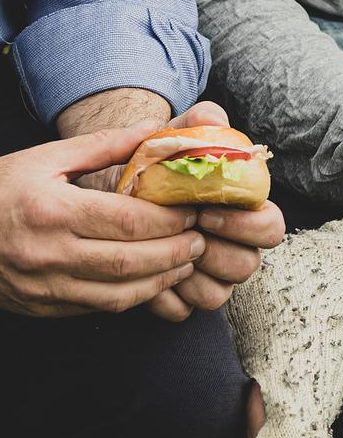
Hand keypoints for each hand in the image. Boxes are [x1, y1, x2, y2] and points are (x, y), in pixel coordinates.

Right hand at [0, 124, 200, 316]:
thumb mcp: (45, 158)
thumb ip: (103, 145)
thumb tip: (154, 130)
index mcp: (51, 210)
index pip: (128, 221)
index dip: (170, 220)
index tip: (193, 210)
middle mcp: (49, 254)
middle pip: (132, 261)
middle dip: (176, 252)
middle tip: (201, 239)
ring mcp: (45, 286)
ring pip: (121, 293)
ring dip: (163, 280)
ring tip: (188, 261)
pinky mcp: (45, 307)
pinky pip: (102, 308)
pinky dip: (136, 296)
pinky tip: (155, 280)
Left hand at [146, 102, 285, 320]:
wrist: (113, 194)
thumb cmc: (153, 167)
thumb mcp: (172, 140)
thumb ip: (197, 124)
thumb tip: (214, 117)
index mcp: (244, 213)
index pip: (271, 227)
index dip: (245, 224)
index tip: (207, 209)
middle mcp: (234, 249)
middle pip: (248, 266)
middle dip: (215, 251)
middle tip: (183, 232)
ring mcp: (210, 278)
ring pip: (218, 295)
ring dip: (190, 275)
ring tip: (161, 250)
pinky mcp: (182, 300)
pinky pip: (183, 311)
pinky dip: (164, 296)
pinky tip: (145, 271)